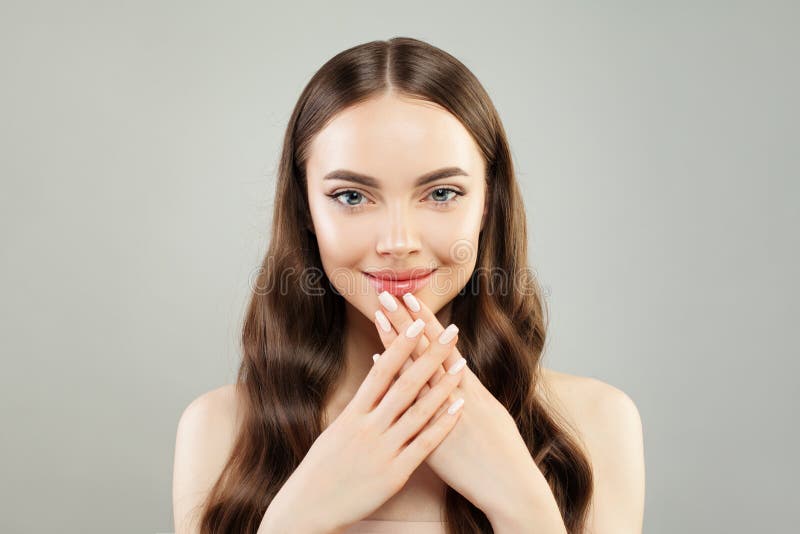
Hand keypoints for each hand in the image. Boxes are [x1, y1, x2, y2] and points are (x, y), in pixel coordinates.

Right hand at [260, 314, 467, 532]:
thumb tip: (375, 381)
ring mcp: (383, 449)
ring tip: (463, 365)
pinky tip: (459, 407)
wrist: (309, 507)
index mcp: (353, 413)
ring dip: (444, 386)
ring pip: (419, 411)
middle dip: (429, 354)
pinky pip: (424, 444)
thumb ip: (360, 406)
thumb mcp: (338, 430)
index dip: (400, 345)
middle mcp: (368, 427)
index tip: (417, 323)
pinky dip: (443, 424)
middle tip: (450, 330)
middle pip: (405, 384)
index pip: (381, 371)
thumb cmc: (324, 467)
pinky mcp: (395, 473)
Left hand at [373, 291, 542, 518]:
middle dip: (404, 320)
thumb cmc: (504, 451)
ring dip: (393, 342)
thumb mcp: (491, 413)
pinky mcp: (429, 434)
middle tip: (384, 294)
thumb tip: (458, 372)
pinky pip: (405, 400)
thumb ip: (470, 392)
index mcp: (470, 387)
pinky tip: (376, 363)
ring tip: (377, 318)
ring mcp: (440, 412)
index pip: (443, 343)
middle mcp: (454, 392)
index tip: (408, 295)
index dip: (425, 319)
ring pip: (412, 368)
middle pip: (424, 348)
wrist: (510, 485)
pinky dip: (392, 381)